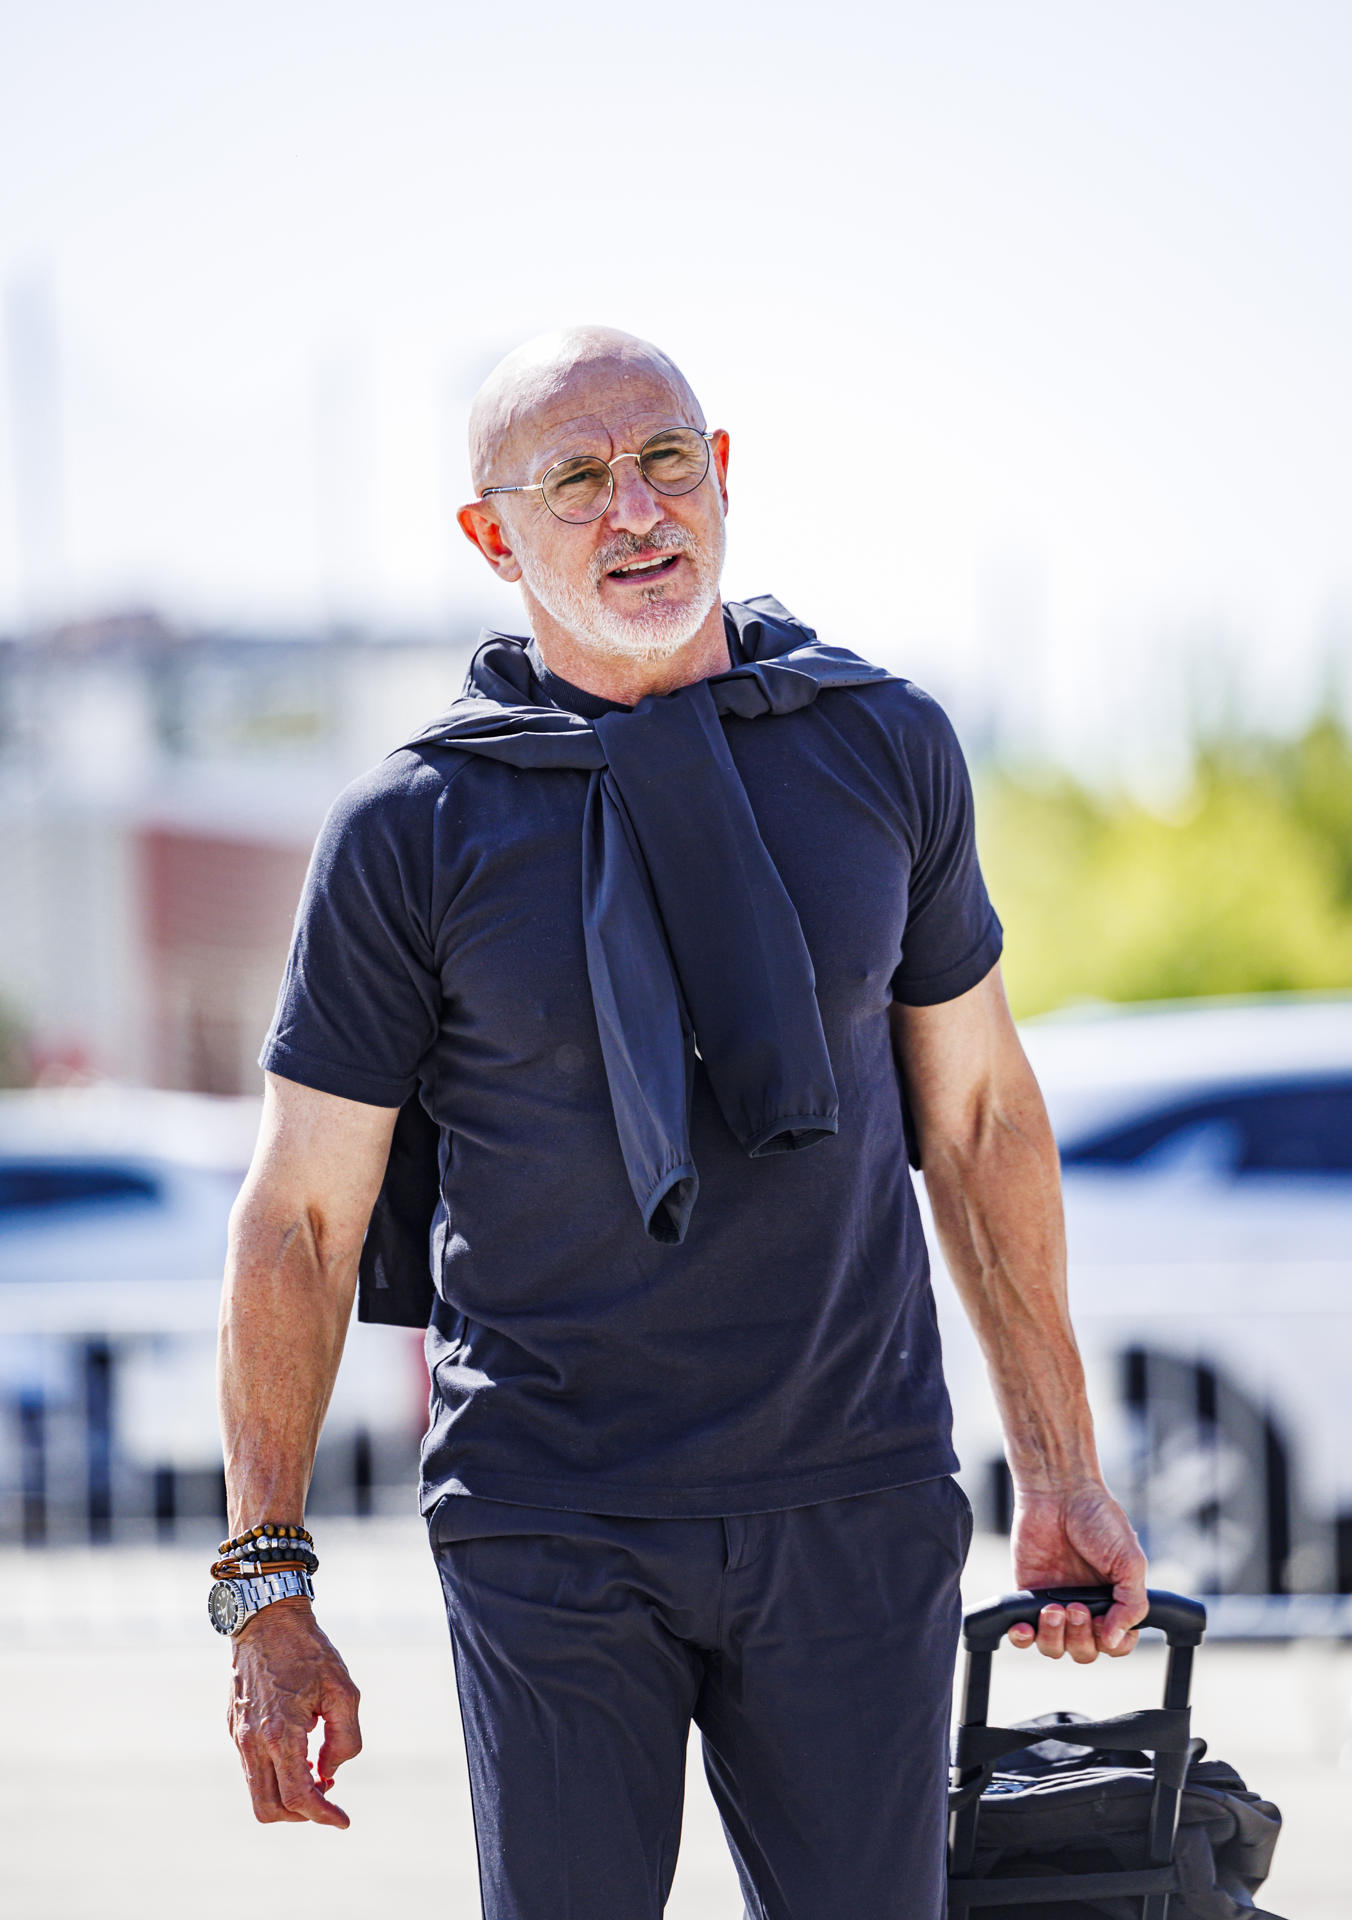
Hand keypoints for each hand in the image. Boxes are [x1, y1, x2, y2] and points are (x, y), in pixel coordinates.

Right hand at [227, 1597, 361, 1825]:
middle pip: (269, 1809)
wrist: (266, 1618)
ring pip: (257, 1792)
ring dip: (287, 1796)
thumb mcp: (343, 1690)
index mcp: (280, 1733)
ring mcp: (238, 1736)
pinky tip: (298, 1754)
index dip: (323, 1815)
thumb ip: (344, 1738)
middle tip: (328, 1796)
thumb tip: (330, 1772)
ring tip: (317, 1774)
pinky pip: (251, 1769)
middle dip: (301, 1814)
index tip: (343, 1820)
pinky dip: (275, 1776)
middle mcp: (253, 1742)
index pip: (299, 1797)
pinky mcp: (234, 1728)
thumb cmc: (309, 1651)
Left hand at [1008, 1482, 1147, 1660]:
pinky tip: (1025, 1627)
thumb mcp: (1130, 1561)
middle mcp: (1086, 1607)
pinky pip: (1024, 1631)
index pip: (1116, 1645)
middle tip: (1075, 1607)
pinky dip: (1023, 1637)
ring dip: (1054, 1637)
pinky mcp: (1028, 1594)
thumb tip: (1116, 1640)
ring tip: (1053, 1608)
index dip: (1111, 1643)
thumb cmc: (1099, 1520)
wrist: (1059, 1491)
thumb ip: (1132, 1604)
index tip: (1104, 1623)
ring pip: (1055, 1647)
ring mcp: (1055, 1603)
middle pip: (1085, 1651)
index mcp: (1114, 1602)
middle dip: (1081, 1637)